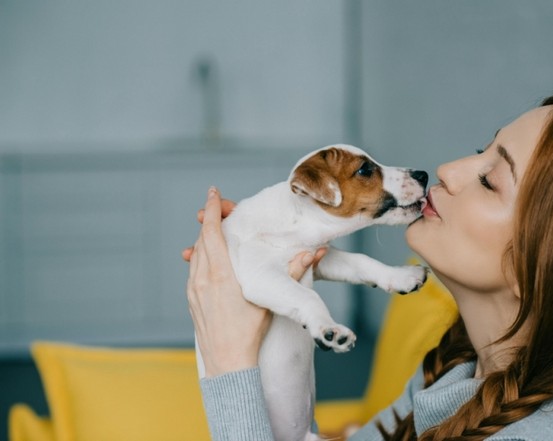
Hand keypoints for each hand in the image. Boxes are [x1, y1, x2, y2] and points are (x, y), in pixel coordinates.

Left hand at [184, 187, 324, 376]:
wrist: (226, 363)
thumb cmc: (249, 334)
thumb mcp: (270, 302)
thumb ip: (291, 274)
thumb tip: (312, 253)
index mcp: (220, 275)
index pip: (212, 233)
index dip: (212, 210)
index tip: (213, 193)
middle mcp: (202, 278)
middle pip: (202, 239)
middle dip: (210, 220)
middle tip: (220, 207)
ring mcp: (193, 289)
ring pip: (196, 254)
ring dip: (205, 238)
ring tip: (218, 229)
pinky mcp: (191, 299)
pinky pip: (194, 269)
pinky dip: (202, 256)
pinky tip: (212, 258)